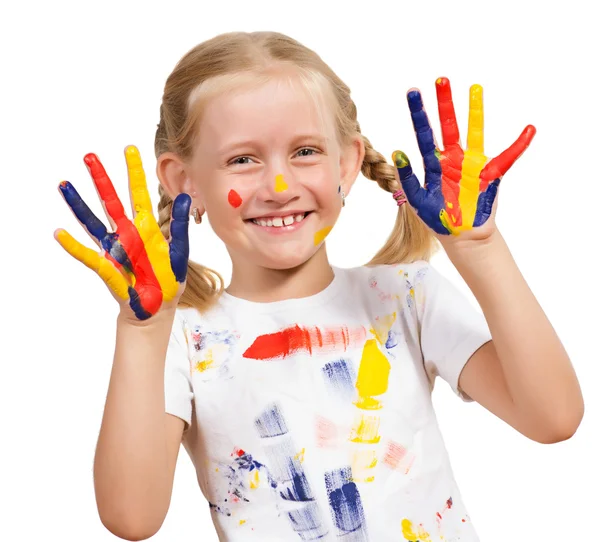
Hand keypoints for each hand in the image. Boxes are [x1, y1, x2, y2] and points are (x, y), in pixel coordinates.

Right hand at [54, 145, 190, 320]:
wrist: (159, 307)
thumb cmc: (169, 279)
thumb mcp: (179, 251)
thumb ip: (179, 225)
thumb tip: (186, 198)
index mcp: (148, 228)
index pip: (140, 194)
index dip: (135, 173)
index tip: (129, 149)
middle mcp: (128, 233)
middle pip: (112, 201)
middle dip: (102, 179)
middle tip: (90, 156)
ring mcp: (115, 248)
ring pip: (93, 222)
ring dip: (79, 205)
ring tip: (65, 185)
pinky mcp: (107, 266)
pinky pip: (87, 255)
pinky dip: (73, 245)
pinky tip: (59, 233)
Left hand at [393, 77, 535, 239]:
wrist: (461, 236)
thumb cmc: (437, 218)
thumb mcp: (416, 200)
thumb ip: (408, 178)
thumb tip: (398, 152)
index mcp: (433, 163)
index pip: (424, 133)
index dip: (419, 114)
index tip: (413, 92)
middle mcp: (452, 158)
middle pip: (447, 125)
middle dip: (443, 103)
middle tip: (440, 79)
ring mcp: (471, 164)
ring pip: (473, 132)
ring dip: (475, 111)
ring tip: (474, 87)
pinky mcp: (490, 174)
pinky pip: (507, 158)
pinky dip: (519, 145)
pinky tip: (529, 129)